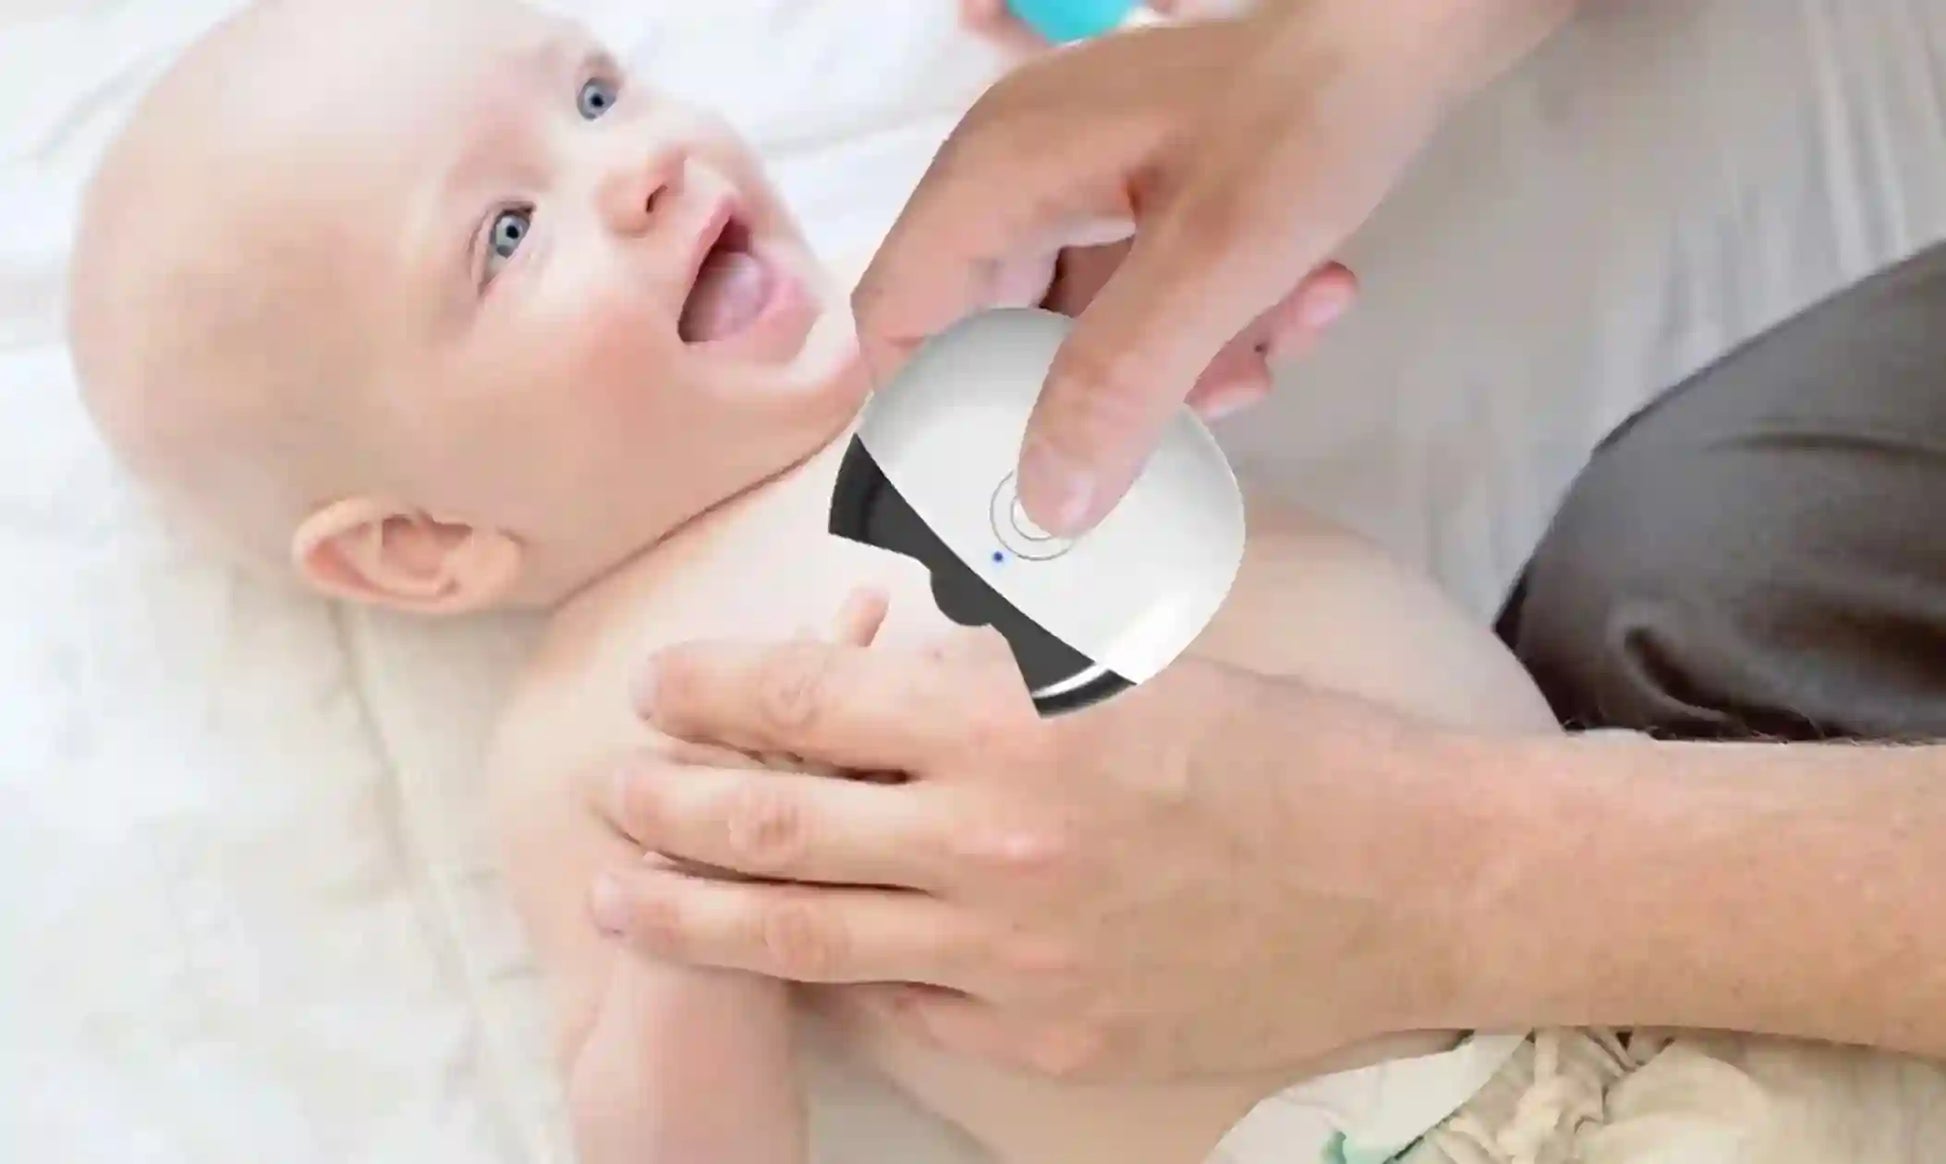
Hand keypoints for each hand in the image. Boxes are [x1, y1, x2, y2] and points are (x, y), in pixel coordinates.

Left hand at [586, 618, 1469, 1081]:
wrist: (1400, 881)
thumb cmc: (1275, 746)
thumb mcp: (1124, 662)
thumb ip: (990, 664)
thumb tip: (874, 655)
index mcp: (1010, 719)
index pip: (804, 698)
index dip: (708, 691)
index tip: (655, 686)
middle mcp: (990, 840)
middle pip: (771, 825)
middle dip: (664, 803)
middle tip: (609, 788)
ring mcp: (1009, 955)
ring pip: (801, 938)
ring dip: (693, 914)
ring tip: (621, 898)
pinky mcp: (1041, 1037)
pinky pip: (901, 1008)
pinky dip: (833, 978)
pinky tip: (784, 962)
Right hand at [857, 0, 1572, 536]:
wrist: (1412, 26)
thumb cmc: (1308, 118)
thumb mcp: (1214, 263)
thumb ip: (1120, 384)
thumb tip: (1046, 504)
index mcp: (995, 174)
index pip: (899, 315)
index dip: (927, 413)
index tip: (987, 491)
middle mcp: (1016, 174)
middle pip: (998, 334)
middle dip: (1094, 396)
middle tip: (1169, 432)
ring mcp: (1078, 180)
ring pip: (1086, 325)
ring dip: (1176, 364)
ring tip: (1264, 354)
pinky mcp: (1139, 187)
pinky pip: (1140, 291)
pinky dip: (1209, 320)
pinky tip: (1297, 305)